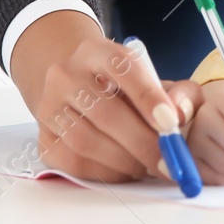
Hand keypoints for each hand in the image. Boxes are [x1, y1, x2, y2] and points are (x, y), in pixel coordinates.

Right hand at [10, 10, 202, 182]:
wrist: (72, 84)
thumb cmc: (122, 86)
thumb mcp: (154, 78)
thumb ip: (179, 92)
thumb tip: (180, 115)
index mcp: (97, 51)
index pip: (122, 68)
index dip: (148, 96)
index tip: (171, 123)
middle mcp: (66, 74)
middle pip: (105, 112)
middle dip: (142, 142)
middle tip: (168, 161)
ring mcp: (49, 106)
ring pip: (86, 140)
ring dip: (125, 161)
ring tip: (149, 166)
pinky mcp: (43, 138)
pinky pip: (73, 162)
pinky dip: (106, 172)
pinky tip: (125, 169)